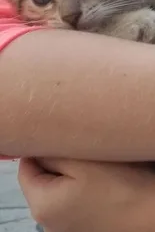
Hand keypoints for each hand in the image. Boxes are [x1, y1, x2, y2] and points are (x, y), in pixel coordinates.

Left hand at [19, 158, 154, 231]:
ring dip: (67, 174)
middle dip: (54, 162)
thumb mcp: (80, 161)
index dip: (40, 149)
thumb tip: (35, 147)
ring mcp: (65, 227)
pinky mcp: (80, 226)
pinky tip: (95, 182)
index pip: (26, 168)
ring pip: (56, 189)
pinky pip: (69, 200)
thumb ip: (50, 153)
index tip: (57, 139)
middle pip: (41, 180)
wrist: (151, 212)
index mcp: (42, 206)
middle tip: (76, 150)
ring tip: (88, 166)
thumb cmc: (119, 186)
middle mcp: (48, 222)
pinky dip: (77, 188)